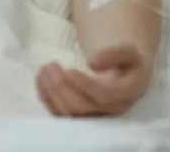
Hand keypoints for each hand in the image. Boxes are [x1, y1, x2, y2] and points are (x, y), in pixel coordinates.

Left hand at [36, 45, 152, 116]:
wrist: (126, 77)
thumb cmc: (127, 63)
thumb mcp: (129, 52)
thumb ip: (114, 54)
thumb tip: (91, 63)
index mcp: (126, 94)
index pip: (104, 96)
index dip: (85, 84)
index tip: (69, 69)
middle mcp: (110, 111)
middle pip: (82, 106)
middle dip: (63, 86)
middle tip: (51, 64)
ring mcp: (93, 116)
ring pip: (69, 113)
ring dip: (52, 92)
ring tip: (44, 69)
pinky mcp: (79, 116)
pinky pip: (59, 114)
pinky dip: (46, 98)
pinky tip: (40, 79)